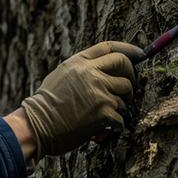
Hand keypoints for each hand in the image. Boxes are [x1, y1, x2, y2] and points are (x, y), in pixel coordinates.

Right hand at [18, 41, 143, 156]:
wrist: (37, 126)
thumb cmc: (47, 106)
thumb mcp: (61, 76)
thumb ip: (83, 69)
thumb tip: (107, 71)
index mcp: (79, 62)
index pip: (110, 47)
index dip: (128, 50)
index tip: (140, 55)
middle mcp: (91, 73)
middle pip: (124, 64)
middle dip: (132, 76)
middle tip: (130, 88)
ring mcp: (99, 92)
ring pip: (126, 94)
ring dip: (121, 106)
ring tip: (107, 114)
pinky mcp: (104, 113)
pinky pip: (122, 118)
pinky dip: (116, 126)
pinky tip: (104, 130)